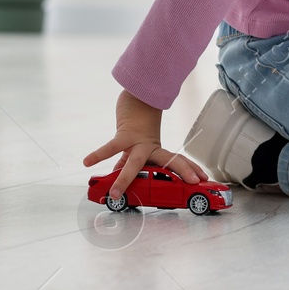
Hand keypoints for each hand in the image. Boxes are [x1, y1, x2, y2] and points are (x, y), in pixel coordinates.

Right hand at [82, 89, 209, 198]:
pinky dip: (99, 154)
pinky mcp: (125, 133)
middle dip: (180, 175)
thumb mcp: (136, 144)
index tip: (201, 178)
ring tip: (114, 193)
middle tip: (191, 186)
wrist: (137, 96)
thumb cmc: (139, 121)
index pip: (174, 163)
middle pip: (168, 163)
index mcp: (156, 151)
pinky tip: (87, 161)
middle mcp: (150, 148)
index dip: (188, 169)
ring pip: (135, 162)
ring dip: (125, 179)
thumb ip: (128, 159)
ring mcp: (139, 141)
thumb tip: (118, 173)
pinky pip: (112, 146)